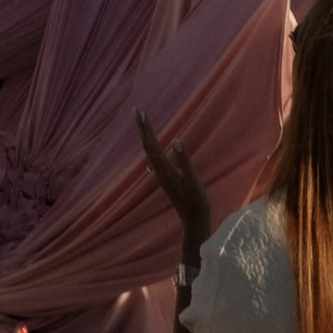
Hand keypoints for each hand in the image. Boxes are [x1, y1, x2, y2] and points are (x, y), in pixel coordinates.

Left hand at [137, 111, 211, 255]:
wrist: (194, 222)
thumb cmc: (196, 202)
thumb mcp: (193, 181)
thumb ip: (184, 161)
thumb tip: (175, 140)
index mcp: (165, 169)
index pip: (152, 144)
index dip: (147, 128)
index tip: (142, 112)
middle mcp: (160, 172)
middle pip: (147, 146)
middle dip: (142, 128)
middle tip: (136, 110)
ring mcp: (162, 176)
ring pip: (150, 152)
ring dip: (146, 137)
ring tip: (143, 124)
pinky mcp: (166, 180)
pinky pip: (155, 160)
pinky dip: (152, 149)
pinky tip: (152, 152)